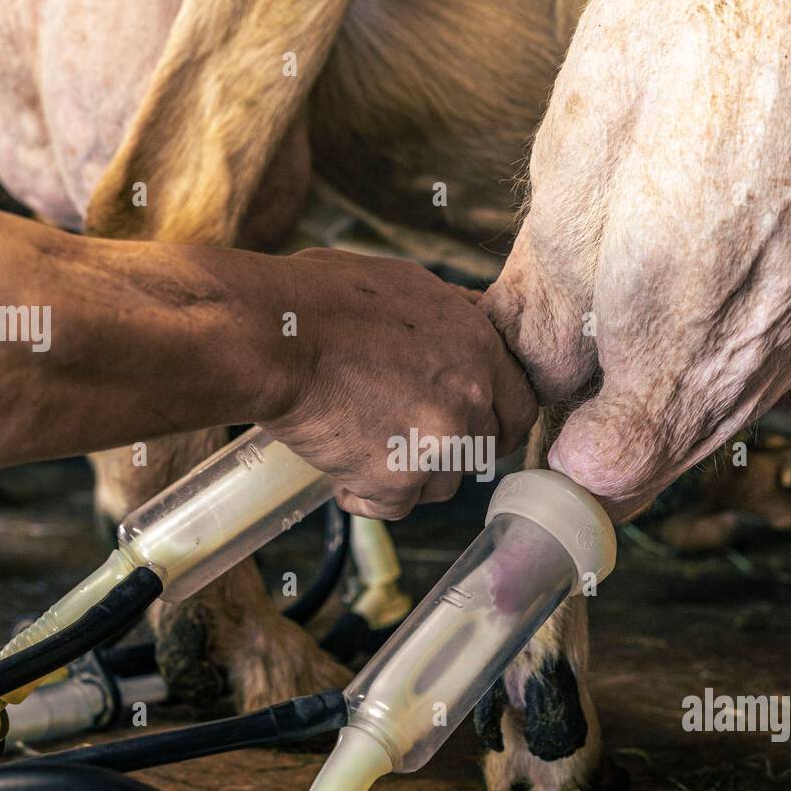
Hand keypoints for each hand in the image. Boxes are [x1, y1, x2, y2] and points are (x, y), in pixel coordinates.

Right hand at [265, 250, 537, 517]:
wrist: (270, 337)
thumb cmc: (319, 300)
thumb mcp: (406, 284)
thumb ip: (453, 313)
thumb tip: (476, 318)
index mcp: (478, 347)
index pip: (520, 405)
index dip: (493, 418)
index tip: (469, 424)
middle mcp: (468, 398)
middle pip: (483, 450)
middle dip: (449, 448)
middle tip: (404, 435)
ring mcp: (436, 444)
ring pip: (440, 484)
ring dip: (407, 473)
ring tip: (360, 439)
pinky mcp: (396, 481)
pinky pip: (392, 506)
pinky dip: (365, 493)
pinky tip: (339, 463)